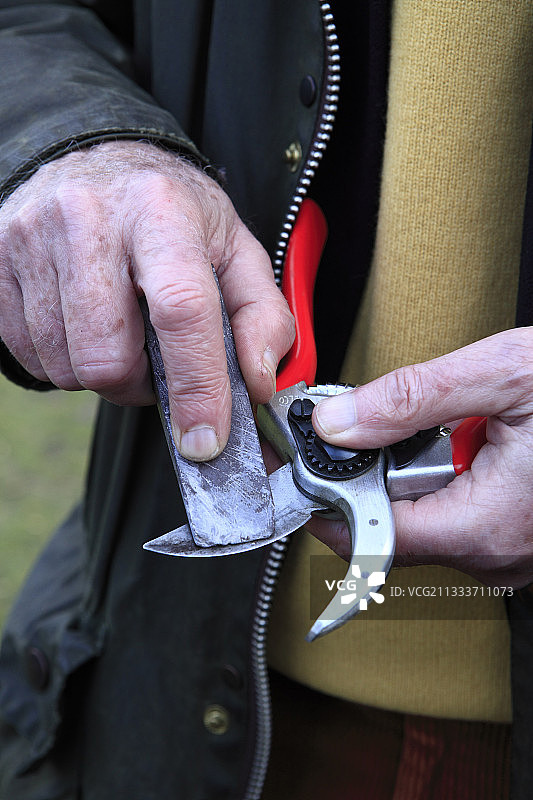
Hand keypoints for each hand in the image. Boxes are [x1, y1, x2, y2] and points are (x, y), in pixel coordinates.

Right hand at [0, 141, 293, 459]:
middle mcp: (88, 218)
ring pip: (65, 367)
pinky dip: (62, 359)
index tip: (205, 438)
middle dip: (137, 383)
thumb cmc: (171, 214)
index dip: (195, 385)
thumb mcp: (234, 249)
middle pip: (107, 358)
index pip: (180, 310)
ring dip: (100, 372)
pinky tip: (81, 324)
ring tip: (117, 332)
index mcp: (161, 212)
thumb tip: (259, 382)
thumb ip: (262, 316)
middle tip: (152, 360)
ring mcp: (32, 239)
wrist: (95, 162)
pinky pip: (28, 356)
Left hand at [307, 327, 532, 587]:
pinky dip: (439, 484)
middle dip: (372, 479)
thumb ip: (412, 399)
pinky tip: (462, 449)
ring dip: (409, 479)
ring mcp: (509, 551)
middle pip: (392, 530)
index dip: (327, 501)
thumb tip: (338, 422)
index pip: (372, 536)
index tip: (300, 468)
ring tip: (443, 432)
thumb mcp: (503, 375)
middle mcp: (497, 554)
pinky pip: (455, 520)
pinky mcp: (515, 538)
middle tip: (378, 426)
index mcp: (489, 523)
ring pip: (422, 524)